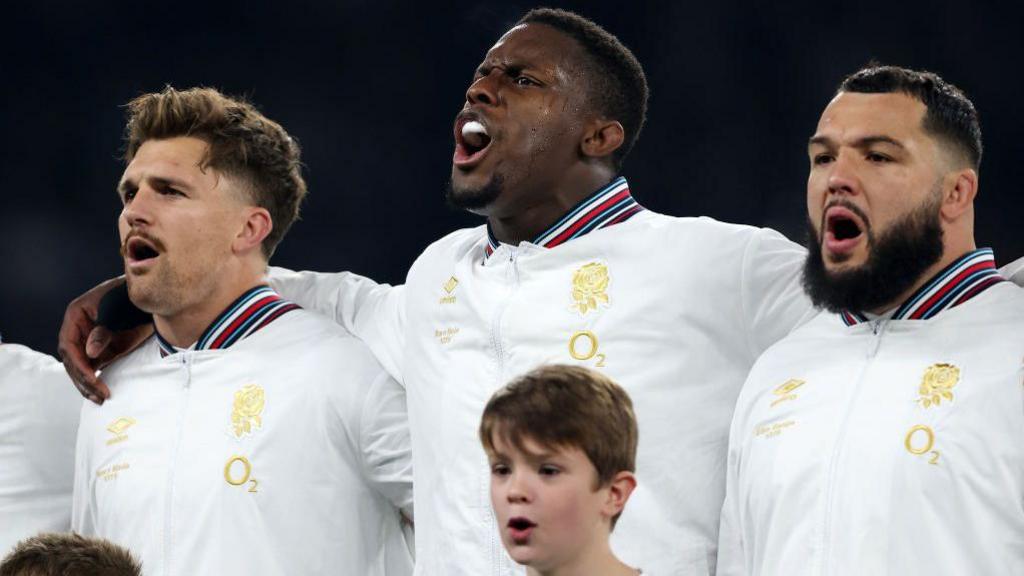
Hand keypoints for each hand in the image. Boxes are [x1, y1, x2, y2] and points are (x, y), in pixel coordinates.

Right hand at [57, 277, 151, 403]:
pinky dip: (97, 381)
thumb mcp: (117, 312)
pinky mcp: (102, 348)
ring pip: (81, 367)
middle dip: (84, 379)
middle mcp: (78, 329)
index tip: (92, 378)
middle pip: (72, 360)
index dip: (79, 364)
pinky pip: (94, 368)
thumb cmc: (132, 299)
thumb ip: (103, 332)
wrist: (152, 297)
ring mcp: (89, 340)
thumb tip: (91, 354)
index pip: (68, 345)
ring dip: (88, 384)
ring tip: (100, 399)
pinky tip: (102, 393)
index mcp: (75, 316)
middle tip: (99, 395)